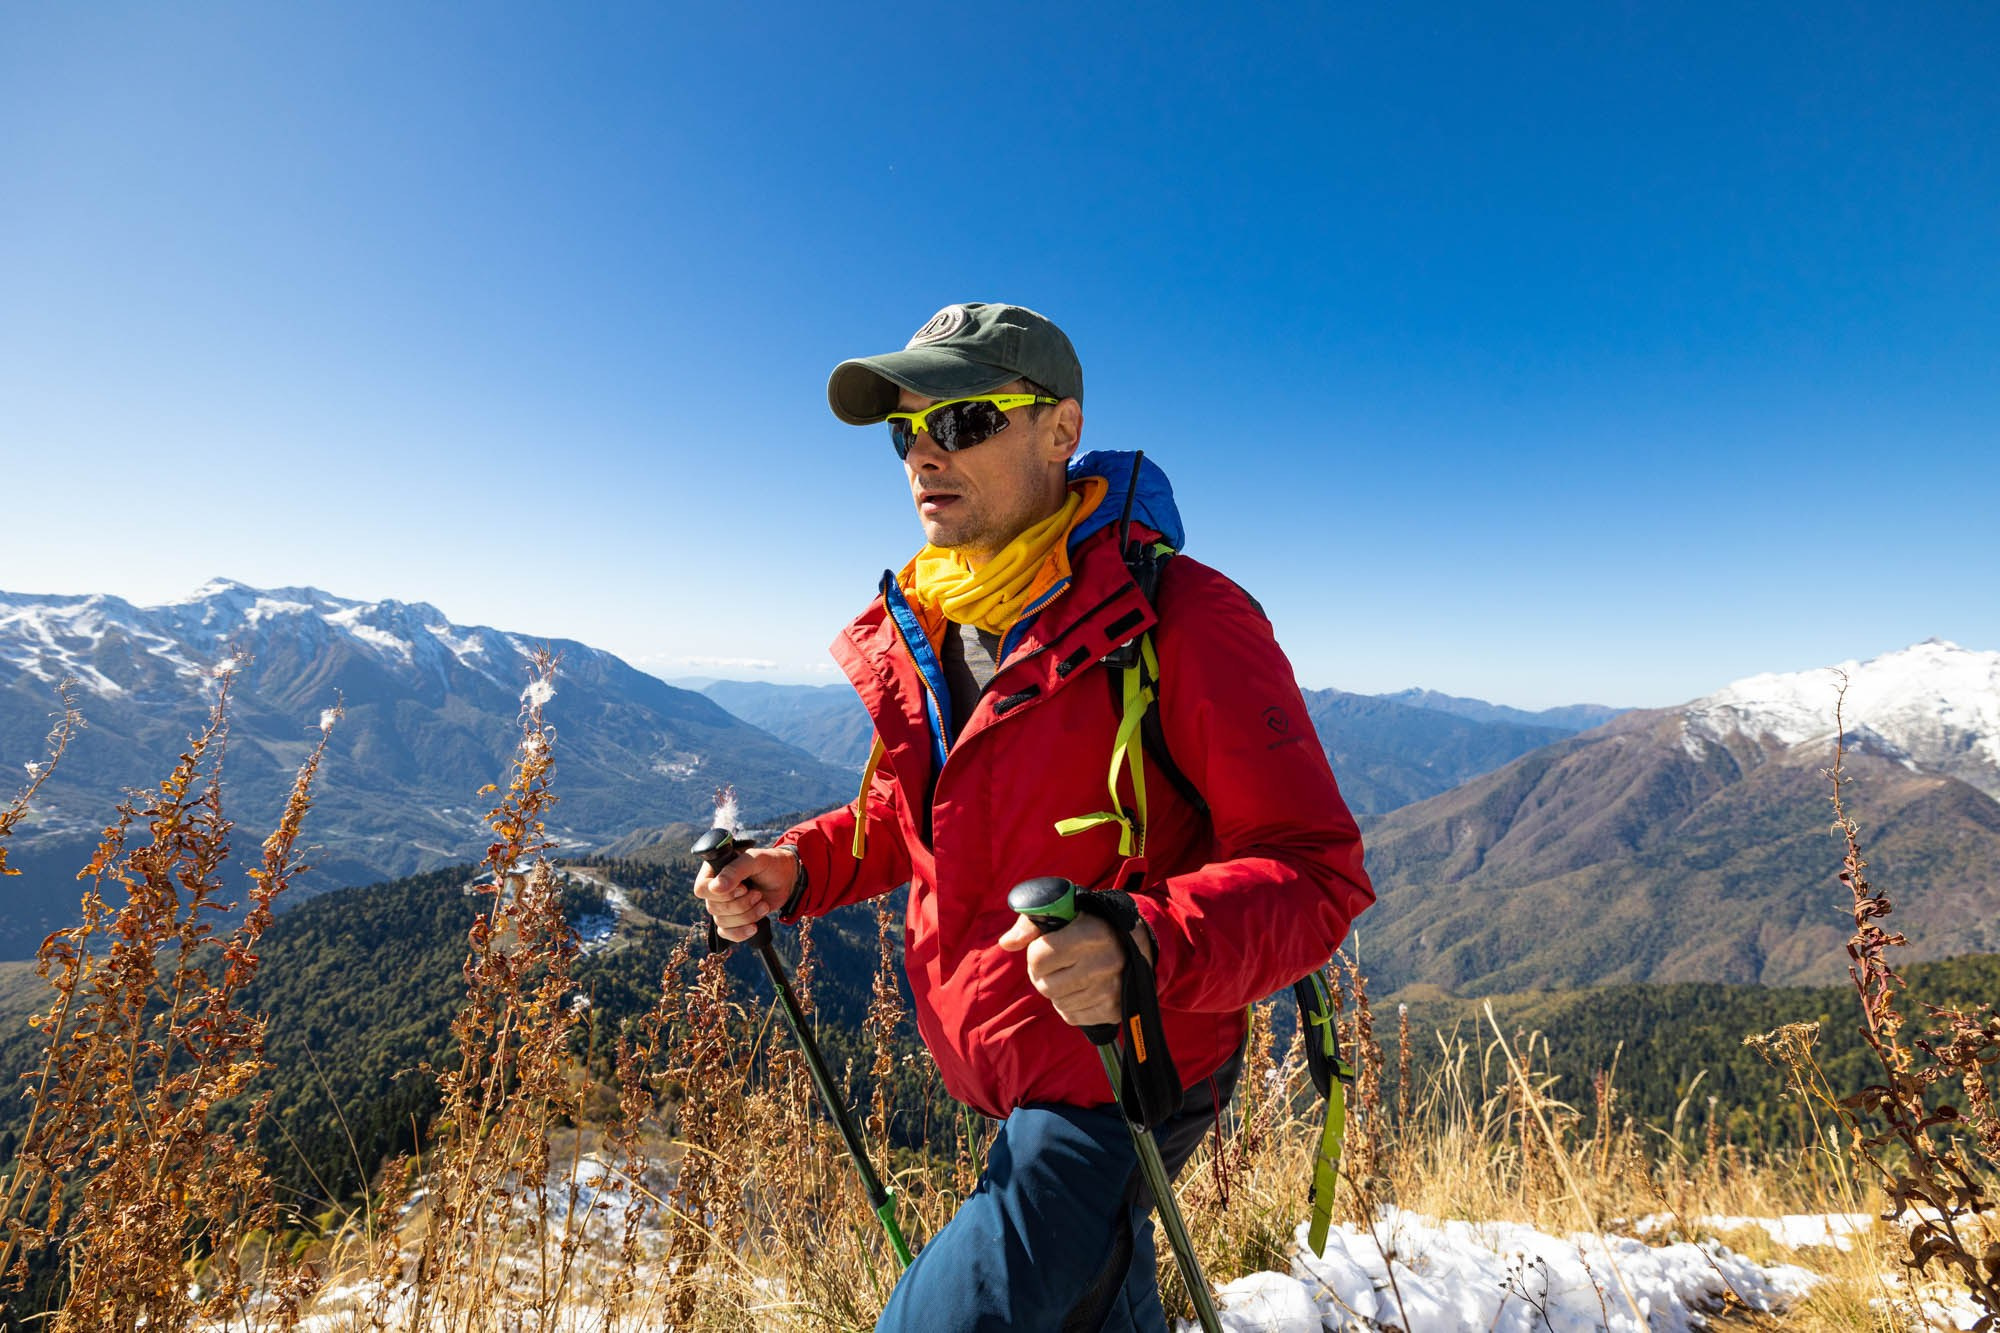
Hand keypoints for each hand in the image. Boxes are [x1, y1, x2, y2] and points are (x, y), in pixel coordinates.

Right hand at [693, 846, 797, 942]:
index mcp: (715, 871)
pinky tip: (755, 926)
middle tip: (758, 893)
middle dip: (740, 904)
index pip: (701, 889)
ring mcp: (723, 906)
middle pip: (713, 907)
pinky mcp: (733, 920)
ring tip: (763, 905)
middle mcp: (715, 890)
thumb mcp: (755, 860)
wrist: (786, 879)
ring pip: (721, 921)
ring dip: (746, 916)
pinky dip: (741, 932)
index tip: (743, 888)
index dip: (721, 894)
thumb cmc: (769, 864)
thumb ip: (735, 870)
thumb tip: (715, 888)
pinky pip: (726, 933)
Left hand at [998, 912, 1154, 1030]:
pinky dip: (1069, 1005)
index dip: (1034, 953)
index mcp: (1092, 933)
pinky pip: (1072, 1016)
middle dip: (1041, 975)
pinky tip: (1080, 988)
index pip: (1039, 957)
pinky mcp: (1114, 1010)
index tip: (1044, 947)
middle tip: (1052, 964)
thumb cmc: (1087, 924)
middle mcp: (1106, 962)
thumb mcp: (1062, 912)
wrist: (1132, 942)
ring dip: (1055, 990)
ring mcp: (1112, 989)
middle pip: (1045, 985)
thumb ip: (1030, 923)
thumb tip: (1006, 943)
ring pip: (1057, 1002)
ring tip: (1068, 973)